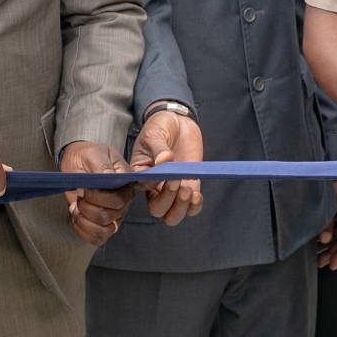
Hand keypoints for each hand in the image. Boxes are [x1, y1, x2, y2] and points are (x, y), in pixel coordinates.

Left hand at [61, 142, 133, 245]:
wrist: (77, 161)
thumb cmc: (87, 156)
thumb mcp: (93, 154)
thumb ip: (102, 166)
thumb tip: (109, 178)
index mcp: (126, 182)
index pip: (120, 199)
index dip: (100, 198)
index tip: (86, 188)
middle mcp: (123, 200)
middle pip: (110, 216)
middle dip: (88, 208)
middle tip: (80, 194)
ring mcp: (114, 214)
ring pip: (104, 230)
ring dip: (85, 221)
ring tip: (77, 207)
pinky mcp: (103, 224)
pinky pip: (97, 238)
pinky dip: (83, 231)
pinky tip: (77, 217)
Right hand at [130, 109, 202, 225]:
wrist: (177, 120)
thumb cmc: (160, 126)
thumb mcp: (155, 133)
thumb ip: (159, 148)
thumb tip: (164, 161)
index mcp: (141, 174)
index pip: (143, 189)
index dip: (153, 185)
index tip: (164, 173)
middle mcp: (154, 186)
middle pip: (157, 209)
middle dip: (167, 200)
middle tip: (176, 182)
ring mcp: (171, 189)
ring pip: (172, 215)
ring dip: (180, 208)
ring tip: (187, 191)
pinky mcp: (188, 186)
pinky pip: (190, 208)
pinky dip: (194, 207)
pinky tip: (196, 195)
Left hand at [316, 179, 336, 269]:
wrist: (325, 165)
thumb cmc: (331, 180)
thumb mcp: (330, 202)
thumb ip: (327, 221)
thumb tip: (325, 240)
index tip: (332, 264)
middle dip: (331, 252)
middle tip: (321, 263)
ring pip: (335, 235)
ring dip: (326, 247)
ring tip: (316, 257)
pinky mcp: (331, 210)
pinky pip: (330, 227)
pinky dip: (323, 237)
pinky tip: (315, 244)